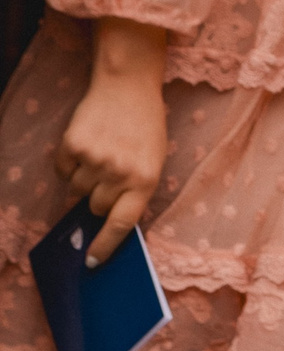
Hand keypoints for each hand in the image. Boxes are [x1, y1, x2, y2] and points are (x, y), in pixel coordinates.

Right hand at [56, 18, 167, 265]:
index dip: (106, 246)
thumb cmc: (145, 129)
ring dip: (85, 180)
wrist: (128, 88)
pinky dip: (70, 164)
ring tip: (101, 156)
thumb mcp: (153, 163)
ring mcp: (95, 159)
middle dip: (99, 199)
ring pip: (78, 191)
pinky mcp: (72, 144)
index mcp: (145, 182)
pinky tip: (86, 146)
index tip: (92, 262)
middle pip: (96, 208)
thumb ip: (134, 191)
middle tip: (108, 176)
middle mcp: (119, 173)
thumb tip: (108, 221)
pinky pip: (63, 170)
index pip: (122, 224)